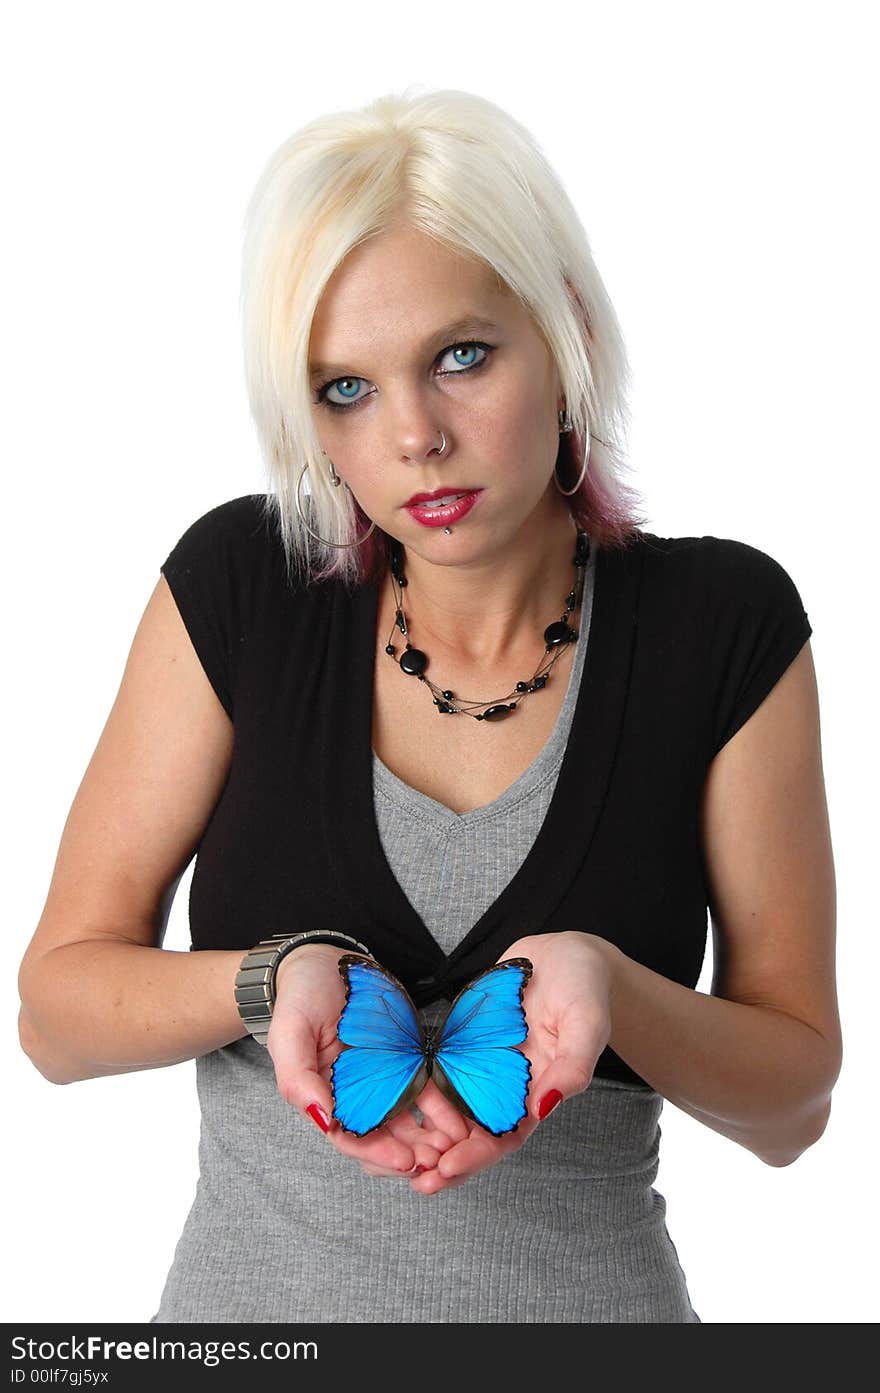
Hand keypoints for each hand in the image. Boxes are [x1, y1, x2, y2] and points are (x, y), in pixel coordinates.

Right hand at [267, 945, 454, 1179]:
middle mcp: (353, 1096)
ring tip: (458, 1144)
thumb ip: (298, 1077)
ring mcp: (380, 1080)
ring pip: (408, 1120)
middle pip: (383, 1138)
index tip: (406, 1161)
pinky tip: (462, 1116)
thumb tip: (322, 1119)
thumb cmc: (300, 997)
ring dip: (430, 1136)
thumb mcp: (289, 1032)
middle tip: (442, 1160)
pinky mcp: (402, 1060)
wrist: (322, 961)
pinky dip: (442, 1107)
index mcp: (324, 1097)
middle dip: (412, 1152)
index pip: (350, 1138)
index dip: (377, 1153)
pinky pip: (424, 1088)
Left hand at [408, 931, 614, 1194]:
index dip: (476, 1157)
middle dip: (442, 1159)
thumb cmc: (585, 988)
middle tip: (412, 1176)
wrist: (564, 953)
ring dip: (425, 1133)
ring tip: (393, 1152)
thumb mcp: (587, 1023)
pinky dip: (418, 1091)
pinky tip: (392, 1101)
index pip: (506, 1138)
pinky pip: (437, 1071)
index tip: (446, 1169)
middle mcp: (506, 1087)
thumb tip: (546, 1106)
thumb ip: (573, 1065)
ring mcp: (482, 1065)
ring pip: (449, 1108)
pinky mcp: (464, 1042)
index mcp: (538, 1092)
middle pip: (471, 1133)